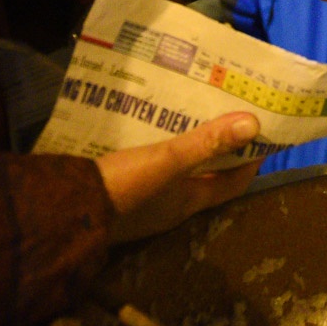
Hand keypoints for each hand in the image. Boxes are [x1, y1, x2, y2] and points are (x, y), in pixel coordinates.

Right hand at [96, 111, 262, 244]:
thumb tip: (254, 124)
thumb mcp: (167, 160)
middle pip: (207, 177)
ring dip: (190, 149)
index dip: (250, 161)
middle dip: (220, 149)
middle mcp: (171, 206)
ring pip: (178, 174)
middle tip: (227, 115)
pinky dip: (161, 151)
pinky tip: (153, 129)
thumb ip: (207, 143)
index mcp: (188, 201)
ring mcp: (145, 204)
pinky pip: (152, 170)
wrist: (64, 210)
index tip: (262, 134)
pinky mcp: (122, 195)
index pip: (233, 184)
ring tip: (193, 115)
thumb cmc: (123, 187)